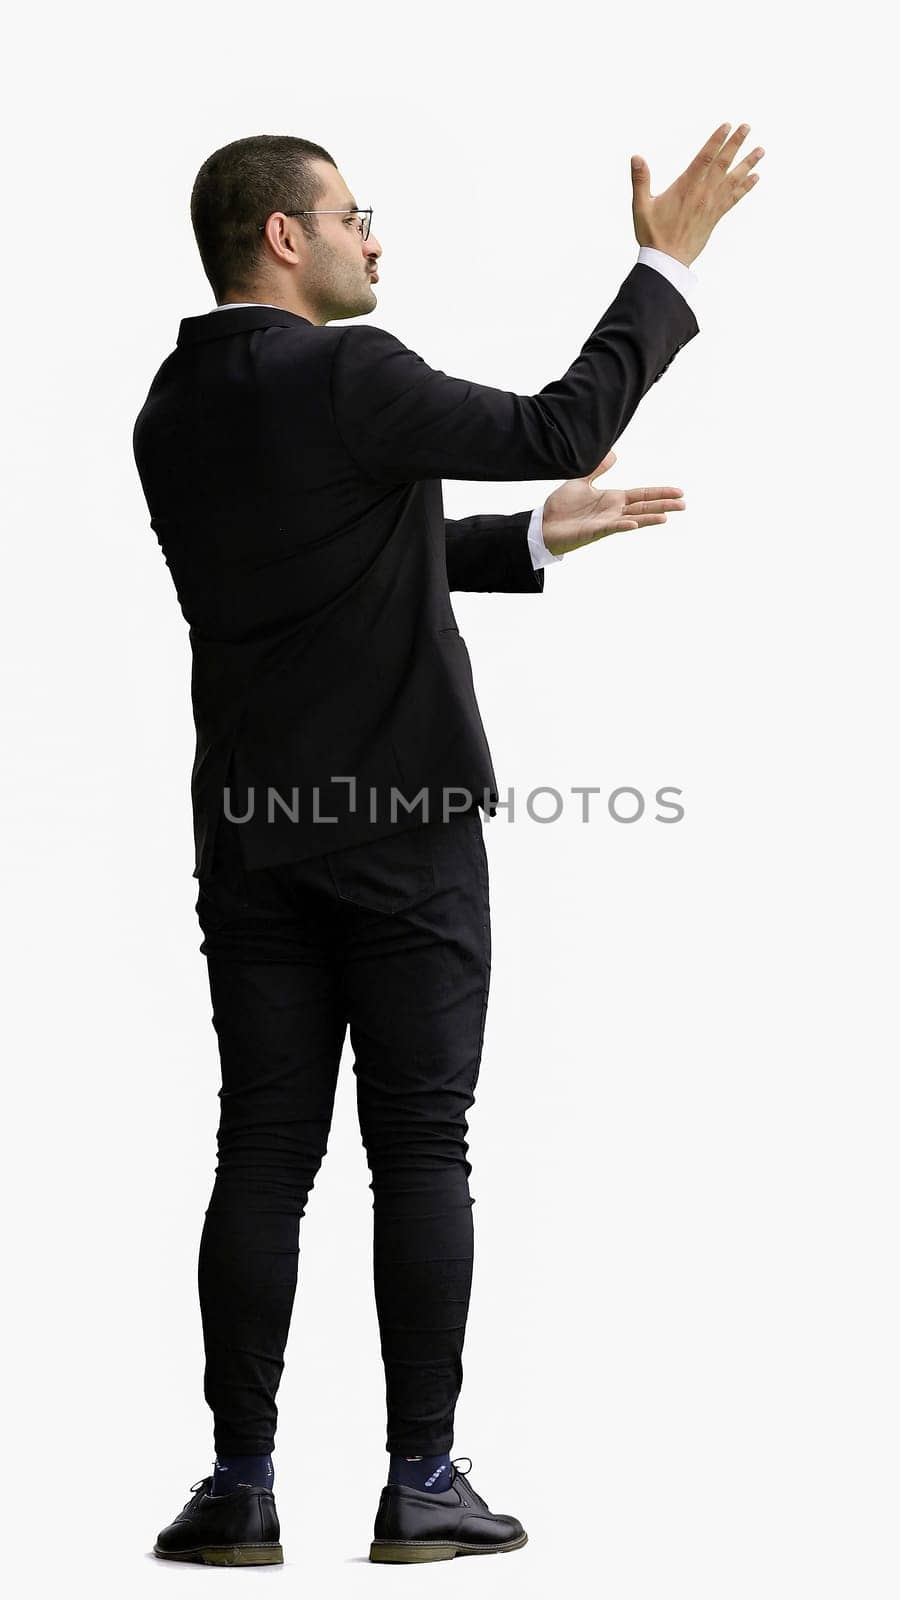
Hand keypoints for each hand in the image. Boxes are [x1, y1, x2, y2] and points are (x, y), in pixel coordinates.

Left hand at [540, 450, 684, 556]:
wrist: (544, 524)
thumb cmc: (562, 507)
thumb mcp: (582, 481)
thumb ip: (597, 469)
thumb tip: (614, 454)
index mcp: (613, 499)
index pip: (642, 494)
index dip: (660, 492)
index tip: (679, 492)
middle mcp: (614, 511)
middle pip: (644, 507)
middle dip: (663, 505)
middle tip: (684, 505)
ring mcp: (606, 523)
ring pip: (633, 519)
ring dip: (649, 518)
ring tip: (666, 516)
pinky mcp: (594, 532)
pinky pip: (611, 528)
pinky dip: (623, 526)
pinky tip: (634, 524)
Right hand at [631, 121, 764, 266]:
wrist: (667, 261)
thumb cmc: (653, 235)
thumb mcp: (641, 206)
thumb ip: (640, 180)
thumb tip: (636, 157)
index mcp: (686, 187)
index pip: (705, 158)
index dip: (717, 140)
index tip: (727, 126)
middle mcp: (702, 193)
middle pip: (723, 163)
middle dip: (736, 144)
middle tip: (747, 127)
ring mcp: (711, 205)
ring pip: (733, 179)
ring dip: (747, 163)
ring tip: (761, 150)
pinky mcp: (715, 216)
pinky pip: (734, 198)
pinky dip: (745, 187)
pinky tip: (755, 177)